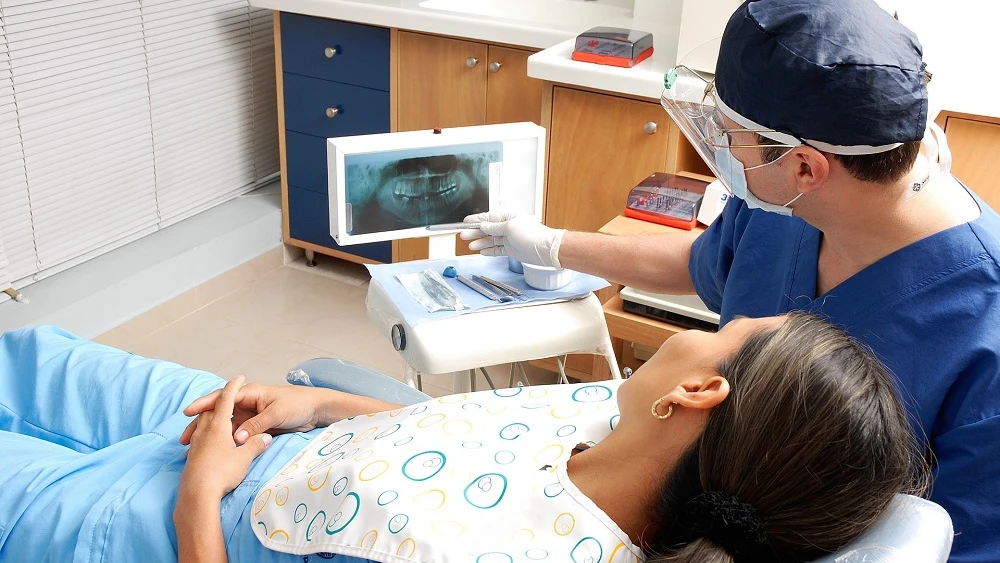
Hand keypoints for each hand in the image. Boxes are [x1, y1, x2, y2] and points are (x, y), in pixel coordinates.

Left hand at [180, 376, 272, 499]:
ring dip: (210, 417)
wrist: (197, 496)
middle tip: (230, 397)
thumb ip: (255, 445)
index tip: (239, 377)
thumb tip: (266, 438)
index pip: (227, 400)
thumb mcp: (244, 458)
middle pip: (211, 410)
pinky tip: (208, 443)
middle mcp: (205, 431)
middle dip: (220, 401)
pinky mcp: (192, 457)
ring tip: (218, 418)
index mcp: (218, 426)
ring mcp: (196, 444)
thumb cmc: (222, 473)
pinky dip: (205, 433)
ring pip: (202, 424)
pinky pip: (199, 438)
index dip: (233, 387)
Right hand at [180, 381, 327, 446]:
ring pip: (225, 427)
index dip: (204, 405)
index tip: (188, 413)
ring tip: (193, 450)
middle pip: (219, 414)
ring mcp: (250, 417)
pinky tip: (215, 454)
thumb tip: (236, 439)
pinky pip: (237, 436)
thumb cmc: (298, 405)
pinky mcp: (256, 428)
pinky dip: (225, 444)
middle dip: (201, 425)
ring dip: (211, 438)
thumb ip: (256, 425)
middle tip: (184, 438)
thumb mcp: (276, 414)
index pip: (222, 398)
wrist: (316, 411)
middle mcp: (247, 404)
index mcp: (250, 394)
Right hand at [460, 211, 566, 267]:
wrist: (544, 250)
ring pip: (491, 240)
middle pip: (488, 229)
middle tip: (463, 235)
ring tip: (470, 246)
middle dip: (475, 233)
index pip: (488, 218)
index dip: (476, 220)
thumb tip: (483, 226)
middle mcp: (508, 227)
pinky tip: (481, 251)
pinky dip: (489, 250)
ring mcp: (509, 239)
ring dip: (480, 243)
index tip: (465, 222)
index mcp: (508, 217)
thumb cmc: (531, 235)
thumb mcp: (509, 227)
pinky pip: (497, 249)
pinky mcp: (511, 249)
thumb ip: (494, 227)